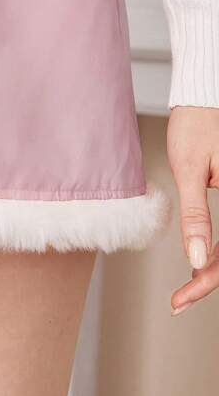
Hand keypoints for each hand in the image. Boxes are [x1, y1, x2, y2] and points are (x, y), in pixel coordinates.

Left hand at [167, 106, 218, 313]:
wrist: (204, 96)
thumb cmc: (196, 124)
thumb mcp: (189, 169)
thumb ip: (195, 215)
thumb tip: (197, 258)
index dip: (208, 280)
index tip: (182, 298)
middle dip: (211, 279)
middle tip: (180, 299)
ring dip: (218, 268)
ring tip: (188, 287)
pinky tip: (203, 261)